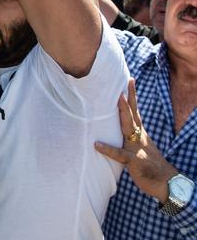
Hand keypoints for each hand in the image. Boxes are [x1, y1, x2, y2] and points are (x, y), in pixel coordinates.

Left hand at [95, 78, 177, 202]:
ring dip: (123, 114)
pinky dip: (108, 149)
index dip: (132, 96)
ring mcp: (137, 147)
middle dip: (129, 97)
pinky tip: (97, 144)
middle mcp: (139, 136)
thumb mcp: (139, 148)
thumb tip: (120, 129)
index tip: (129, 80)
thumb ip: (129, 138)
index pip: (135, 111)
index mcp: (140, 133)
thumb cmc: (150, 165)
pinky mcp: (133, 161)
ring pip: (129, 127)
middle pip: (133, 114)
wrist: (166, 183)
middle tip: (125, 82)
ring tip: (117, 100)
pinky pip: (119, 154)